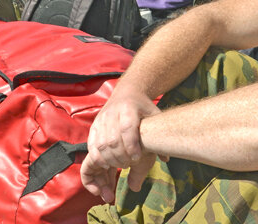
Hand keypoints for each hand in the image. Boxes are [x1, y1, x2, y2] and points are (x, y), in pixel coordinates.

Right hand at [80, 87, 160, 201]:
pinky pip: (91, 146)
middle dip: (120, 157)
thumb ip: (158, 135)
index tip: (136, 158)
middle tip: (129, 165)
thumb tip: (166, 159)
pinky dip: (98, 158)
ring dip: (110, 160)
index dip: (131, 145)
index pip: (127, 128)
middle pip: (112, 140)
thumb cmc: (142, 107)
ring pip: (100, 145)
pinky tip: (107, 165)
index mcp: (128, 108)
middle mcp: (111, 113)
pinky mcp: (93, 127)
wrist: (127, 93)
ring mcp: (100, 120)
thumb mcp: (154, 115)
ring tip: (121, 165)